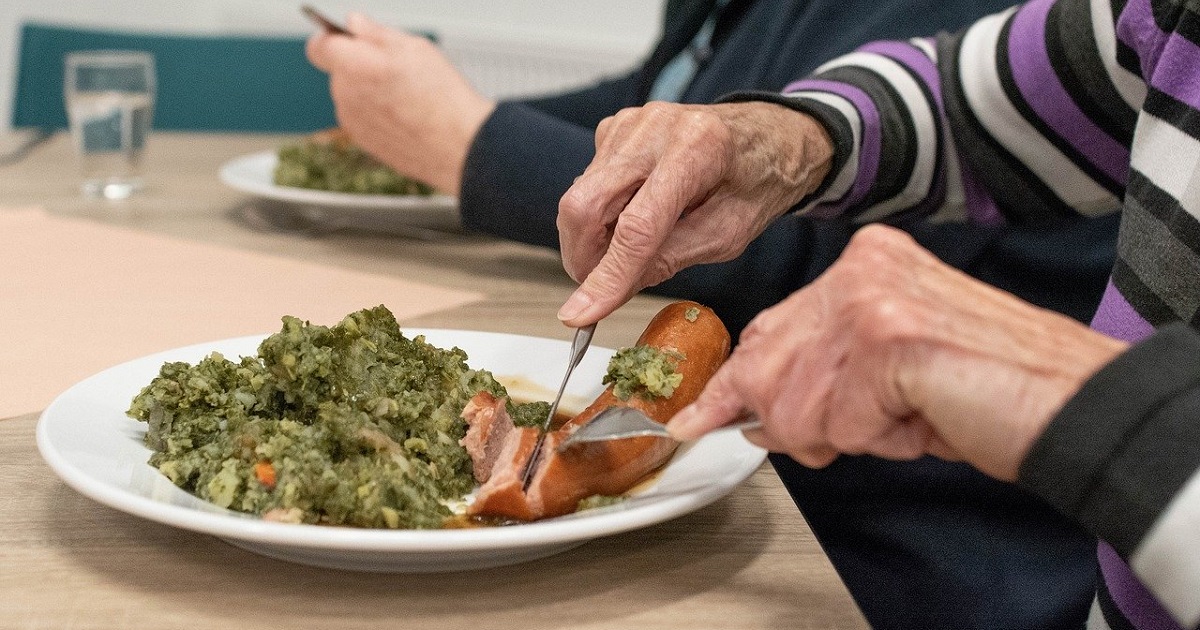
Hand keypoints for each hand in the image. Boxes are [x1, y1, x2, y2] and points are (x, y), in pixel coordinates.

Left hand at [306, 13, 495, 193]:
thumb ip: (376, 33)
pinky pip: (364, 119)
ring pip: (353, 96)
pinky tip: (406, 116)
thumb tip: (355, 24)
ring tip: (406, 96)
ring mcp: (353, 122)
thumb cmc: (441, 97)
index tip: (348, 40)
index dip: (332, 40)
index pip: (319, 47)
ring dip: (370, 92)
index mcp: (354, 65)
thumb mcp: (414, 48)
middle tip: (397, 70)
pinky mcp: (364, 142)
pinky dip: (379, 115)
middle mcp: (346, 95)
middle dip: (361, 66)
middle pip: (341, 72)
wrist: (459, 146)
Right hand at [556, 101, 832, 325]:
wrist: (768, 133)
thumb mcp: (727, 235)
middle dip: (582, 258)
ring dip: (593, 238)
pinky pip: (587, 183)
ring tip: (631, 247)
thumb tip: (610, 292)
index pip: (637, 226)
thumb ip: (669, 260)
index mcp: (699, 149)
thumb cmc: (757, 182)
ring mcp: (630, 123)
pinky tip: (632, 216)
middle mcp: (656, 127)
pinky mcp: (615, 127)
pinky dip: (600, 215)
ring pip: (579, 196)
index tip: (582, 314)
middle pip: (585, 203)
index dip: (607, 276)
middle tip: (599, 288)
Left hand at [667, 225, 1127, 481]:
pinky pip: (841, 424)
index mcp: (863, 263)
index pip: (767, 329)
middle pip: (766, 368)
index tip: (696, 417)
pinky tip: (925, 419)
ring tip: (910, 417)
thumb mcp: (889, 368)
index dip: (734, 384)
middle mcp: (861, 269)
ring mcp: (871, 299)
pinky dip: (881, 441)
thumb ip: (824, 371)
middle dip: (791, 422)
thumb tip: (753, 416)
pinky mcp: (888, 338)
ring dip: (848, 437)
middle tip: (848, 431)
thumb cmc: (990, 388)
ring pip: (796, 407)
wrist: (1075, 400)